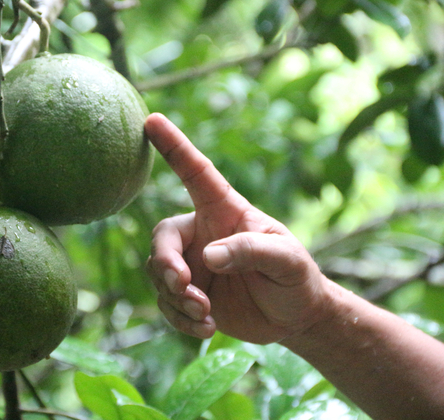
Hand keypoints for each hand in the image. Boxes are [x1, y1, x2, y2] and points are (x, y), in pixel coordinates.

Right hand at [145, 113, 331, 342]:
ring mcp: (192, 266)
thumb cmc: (296, 278)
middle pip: (162, 239)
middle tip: (184, 286)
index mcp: (224, 212)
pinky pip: (165, 305)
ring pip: (158, 275)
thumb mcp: (287, 261)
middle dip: (166, 264)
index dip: (174, 146)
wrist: (295, 318)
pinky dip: (179, 320)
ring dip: (176, 298)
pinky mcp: (187, 296)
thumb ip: (251, 251)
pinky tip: (206, 329)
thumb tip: (208, 256)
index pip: (195, 174)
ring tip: (206, 314)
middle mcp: (201, 235)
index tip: (151, 120)